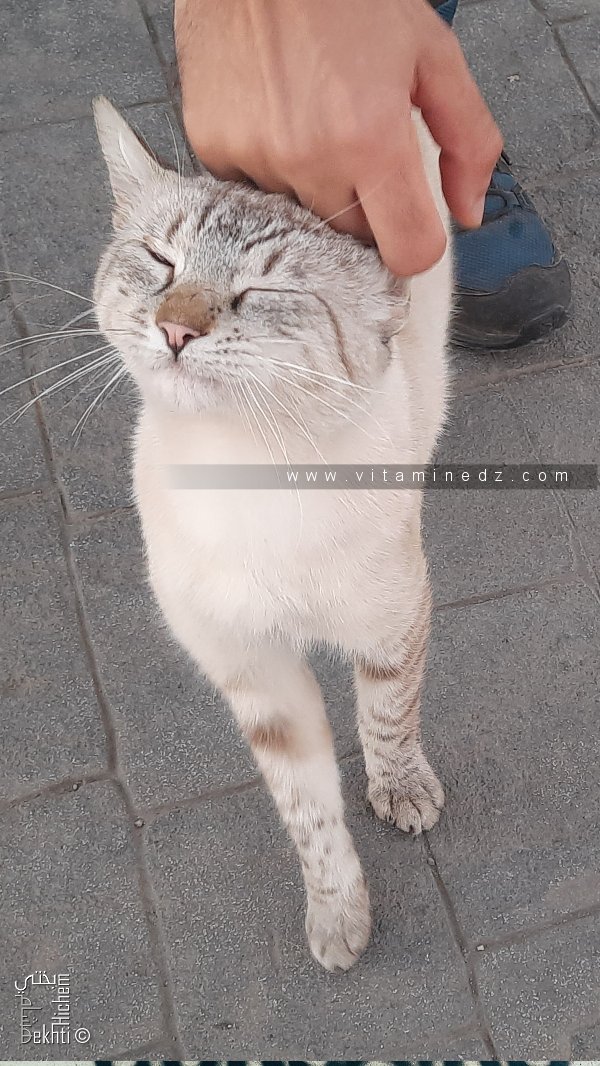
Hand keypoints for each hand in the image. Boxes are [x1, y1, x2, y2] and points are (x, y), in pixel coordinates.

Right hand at [175, 0, 502, 274]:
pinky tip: (274, 115)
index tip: (411, 226)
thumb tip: (468, 210)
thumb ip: (468, 140)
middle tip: (358, 144)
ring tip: (311, 119)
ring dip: (314, 184)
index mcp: (372, 138)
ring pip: (301, 215)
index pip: (406, 251)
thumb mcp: (433, 54)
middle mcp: (311, 159)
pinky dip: (269, 166)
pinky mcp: (215, 149)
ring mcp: (257, 158)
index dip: (416, 244)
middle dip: (365, 203)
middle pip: (353, 235)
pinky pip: (253, 190)